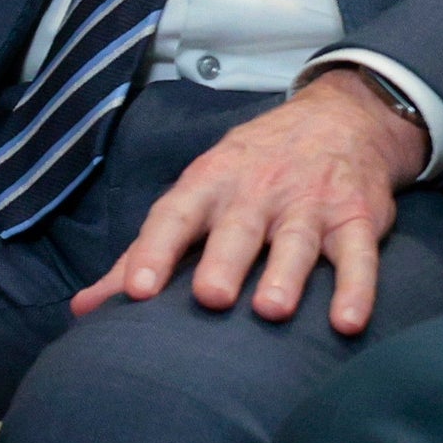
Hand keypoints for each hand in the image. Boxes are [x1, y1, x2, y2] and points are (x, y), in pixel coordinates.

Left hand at [73, 69, 431, 333]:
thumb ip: (142, 256)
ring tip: (273, 310)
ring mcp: (309, 205)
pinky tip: (347, 323)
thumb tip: (83, 310)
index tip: (136, 292)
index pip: (174, 217)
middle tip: (209, 297)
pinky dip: (358, 289)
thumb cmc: (248, 173)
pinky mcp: (356, 220)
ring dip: (286, 275)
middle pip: (236, 229)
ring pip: (297, 241)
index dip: (153, 252)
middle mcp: (257, 193)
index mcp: (207, 186)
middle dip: (223, 261)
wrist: (338, 119)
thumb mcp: (194, 198)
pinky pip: (359, 256)